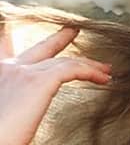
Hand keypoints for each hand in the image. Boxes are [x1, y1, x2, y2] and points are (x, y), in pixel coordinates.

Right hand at [0, 20, 111, 144]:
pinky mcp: (39, 81)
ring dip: (87, 64)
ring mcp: (22, 71)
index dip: (14, 40)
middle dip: (59, 38)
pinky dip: (90, 72)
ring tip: (105, 69)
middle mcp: (7, 68)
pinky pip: (72, 69)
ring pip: (63, 61)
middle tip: (72, 31)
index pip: (6, 50)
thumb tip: (18, 113)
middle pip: (39, 48)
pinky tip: (103, 78)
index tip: (20, 32)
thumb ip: (11, 103)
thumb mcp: (3, 112)